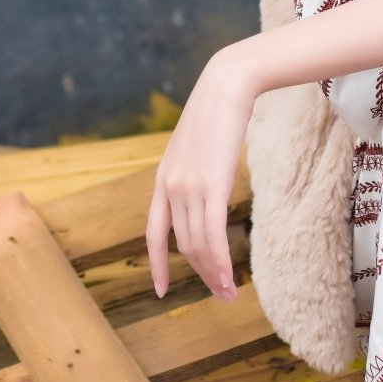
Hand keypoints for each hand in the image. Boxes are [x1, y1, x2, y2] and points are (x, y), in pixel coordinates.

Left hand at [145, 49, 255, 302]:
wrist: (225, 87)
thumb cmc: (215, 114)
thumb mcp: (195, 147)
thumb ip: (194, 171)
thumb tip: (206, 188)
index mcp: (162, 180)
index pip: (153, 233)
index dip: (156, 264)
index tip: (159, 290)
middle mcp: (170, 187)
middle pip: (182, 245)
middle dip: (200, 274)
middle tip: (219, 294)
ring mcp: (189, 186)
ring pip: (198, 244)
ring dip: (214, 273)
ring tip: (228, 293)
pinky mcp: (212, 185)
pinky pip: (213, 233)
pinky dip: (221, 261)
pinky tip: (229, 278)